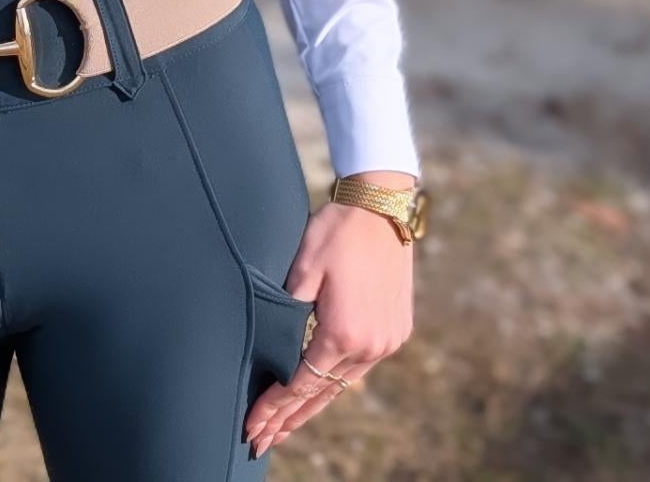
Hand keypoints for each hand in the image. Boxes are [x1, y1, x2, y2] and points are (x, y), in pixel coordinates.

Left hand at [244, 177, 415, 459]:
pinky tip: (322, 390)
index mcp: (341, 333)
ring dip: (314, 404)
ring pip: (343, 384)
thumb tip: (275, 335)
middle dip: (290, 420)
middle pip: (322, 394)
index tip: (252, 426)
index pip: (300, 383)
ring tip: (287, 425)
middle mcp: (369, 346)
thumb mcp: (303, 266)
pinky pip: (361, 366)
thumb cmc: (336, 231)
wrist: (382, 208)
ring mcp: (387, 341)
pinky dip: (338, 380)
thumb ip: (288, 307)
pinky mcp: (397, 331)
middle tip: (262, 442)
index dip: (274, 407)